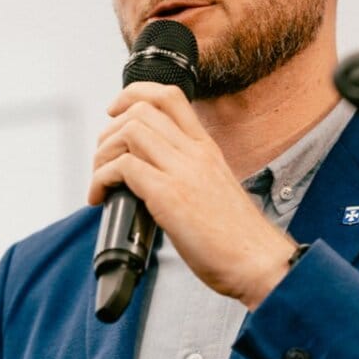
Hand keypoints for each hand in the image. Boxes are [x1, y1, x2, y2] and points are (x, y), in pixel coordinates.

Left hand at [87, 81, 297, 307]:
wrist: (258, 262)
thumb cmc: (237, 238)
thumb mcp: (214, 190)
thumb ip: (188, 174)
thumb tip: (151, 178)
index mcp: (206, 148)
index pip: (169, 96)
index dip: (134, 95)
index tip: (116, 113)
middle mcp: (195, 152)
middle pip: (141, 109)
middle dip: (109, 130)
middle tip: (103, 159)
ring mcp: (183, 171)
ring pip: (128, 132)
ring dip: (102, 154)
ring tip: (100, 180)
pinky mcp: (169, 196)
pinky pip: (123, 168)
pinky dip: (101, 179)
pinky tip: (101, 198)